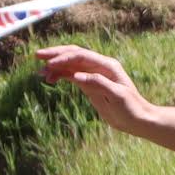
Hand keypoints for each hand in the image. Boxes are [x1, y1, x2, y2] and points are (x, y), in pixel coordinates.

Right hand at [31, 44, 149, 131]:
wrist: (137, 119)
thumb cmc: (130, 107)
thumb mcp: (117, 96)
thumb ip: (98, 83)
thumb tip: (76, 75)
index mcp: (107, 66)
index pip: (81, 56)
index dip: (64, 57)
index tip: (49, 64)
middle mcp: (100, 67)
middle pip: (74, 54)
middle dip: (56, 54)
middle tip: (37, 55)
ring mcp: (94, 75)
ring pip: (70, 65)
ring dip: (55, 66)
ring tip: (40, 73)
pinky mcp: (89, 84)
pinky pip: (72, 75)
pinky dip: (60, 75)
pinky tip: (50, 79)